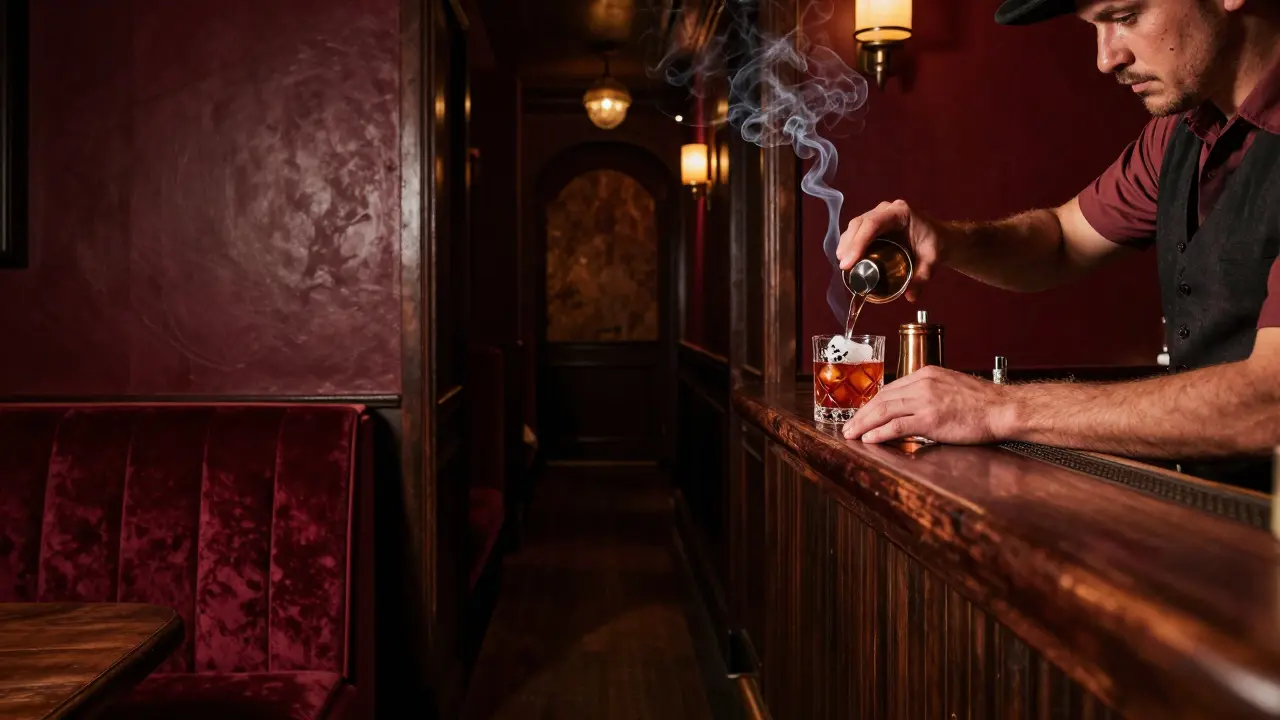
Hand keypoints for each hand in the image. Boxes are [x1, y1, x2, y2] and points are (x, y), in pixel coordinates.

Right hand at [835, 199, 947, 301]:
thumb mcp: (931, 260)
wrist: (937, 236)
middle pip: (860, 223)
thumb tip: (910, 296)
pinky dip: (850, 244)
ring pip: (855, 226)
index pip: (873, 223)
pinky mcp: (873, 223)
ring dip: (846, 244)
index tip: (849, 262)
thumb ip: (922, 277)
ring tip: (844, 264)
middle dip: (849, 245)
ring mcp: (878, 215)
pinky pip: (857, 230)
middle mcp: (886, 210)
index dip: (858, 242)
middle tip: (844, 266)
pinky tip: (846, 258)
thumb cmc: (933, 244)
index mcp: (900, 213)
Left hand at [842, 365, 1016, 444]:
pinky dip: (880, 432)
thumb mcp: (951, 388)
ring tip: (851, 434)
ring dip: (864, 423)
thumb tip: (911, 407)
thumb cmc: (983, 403)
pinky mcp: (931, 418)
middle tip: (848, 426)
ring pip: (885, 410)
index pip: (890, 389)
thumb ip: (930, 393)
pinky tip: (869, 439)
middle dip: (862, 414)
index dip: (872, 403)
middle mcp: (923, 383)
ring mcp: (926, 400)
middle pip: (882, 398)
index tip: (861, 414)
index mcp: (927, 374)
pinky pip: (898, 425)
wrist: (1004, 408)